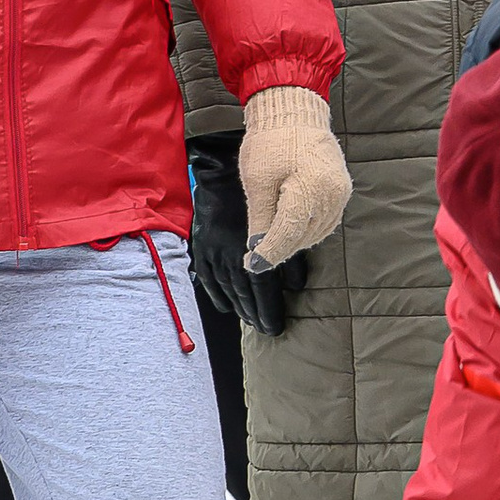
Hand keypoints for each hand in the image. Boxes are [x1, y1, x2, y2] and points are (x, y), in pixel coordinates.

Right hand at [187, 139, 287, 337]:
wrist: (227, 171)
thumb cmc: (265, 192)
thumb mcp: (283, 222)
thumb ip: (290, 254)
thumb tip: (297, 285)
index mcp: (252, 247)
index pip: (262, 289)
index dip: (270, 310)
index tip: (277, 327)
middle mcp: (230, 253)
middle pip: (244, 294)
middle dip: (256, 314)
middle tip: (266, 329)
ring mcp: (213, 251)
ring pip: (227, 289)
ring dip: (240, 309)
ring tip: (251, 321)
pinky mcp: (201, 245)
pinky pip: (207, 278)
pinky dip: (217, 295)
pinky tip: (227, 307)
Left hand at [239, 85, 350, 290]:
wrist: (295, 112)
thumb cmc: (272, 140)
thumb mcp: (257, 179)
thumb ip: (260, 217)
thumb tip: (257, 247)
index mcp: (309, 188)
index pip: (288, 233)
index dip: (269, 253)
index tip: (252, 265)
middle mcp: (331, 194)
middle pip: (303, 236)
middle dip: (279, 248)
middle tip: (256, 255)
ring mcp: (340, 193)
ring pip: (315, 233)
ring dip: (293, 241)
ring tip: (271, 241)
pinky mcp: (342, 190)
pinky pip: (325, 221)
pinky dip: (307, 230)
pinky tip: (290, 229)